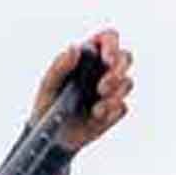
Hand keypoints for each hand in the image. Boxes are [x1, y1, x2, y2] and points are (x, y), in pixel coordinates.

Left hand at [37, 29, 133, 150]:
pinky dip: (111, 112)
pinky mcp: (114, 110)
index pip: (108, 38)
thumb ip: (60, 65)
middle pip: (125, 58)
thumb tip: (74, 48)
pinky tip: (96, 116)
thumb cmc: (48, 103)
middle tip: (102, 88)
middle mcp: (102, 69)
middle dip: (118, 72)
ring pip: (127, 83)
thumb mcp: (48, 84)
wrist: (51, 136)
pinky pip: (122, 107)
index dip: (112, 45)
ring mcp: (110, 90)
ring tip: (96, 109)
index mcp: (88, 55)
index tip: (107, 60)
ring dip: (114, 95)